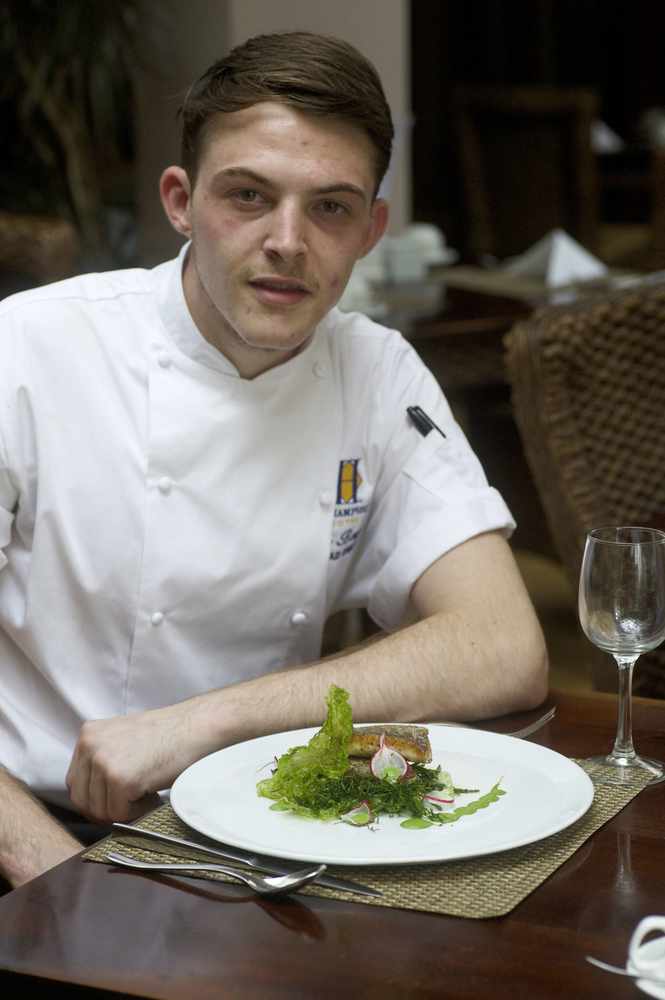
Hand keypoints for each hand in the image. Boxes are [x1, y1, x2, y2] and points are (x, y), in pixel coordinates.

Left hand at [66, 702, 213, 822]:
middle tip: (133, 802)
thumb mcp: (121, 739)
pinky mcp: (120, 779)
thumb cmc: (167, 736)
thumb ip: (101, 759)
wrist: (195, 727)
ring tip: (147, 793)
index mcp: (88, 734)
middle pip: (81, 800)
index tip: (117, 800)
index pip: (75, 782)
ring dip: (124, 809)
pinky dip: (138, 812)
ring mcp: (103, 762)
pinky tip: (153, 795)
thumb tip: (89, 797)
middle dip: (106, 808)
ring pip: (100, 810)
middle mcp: (89, 745)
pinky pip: (119, 814)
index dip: (95, 798)